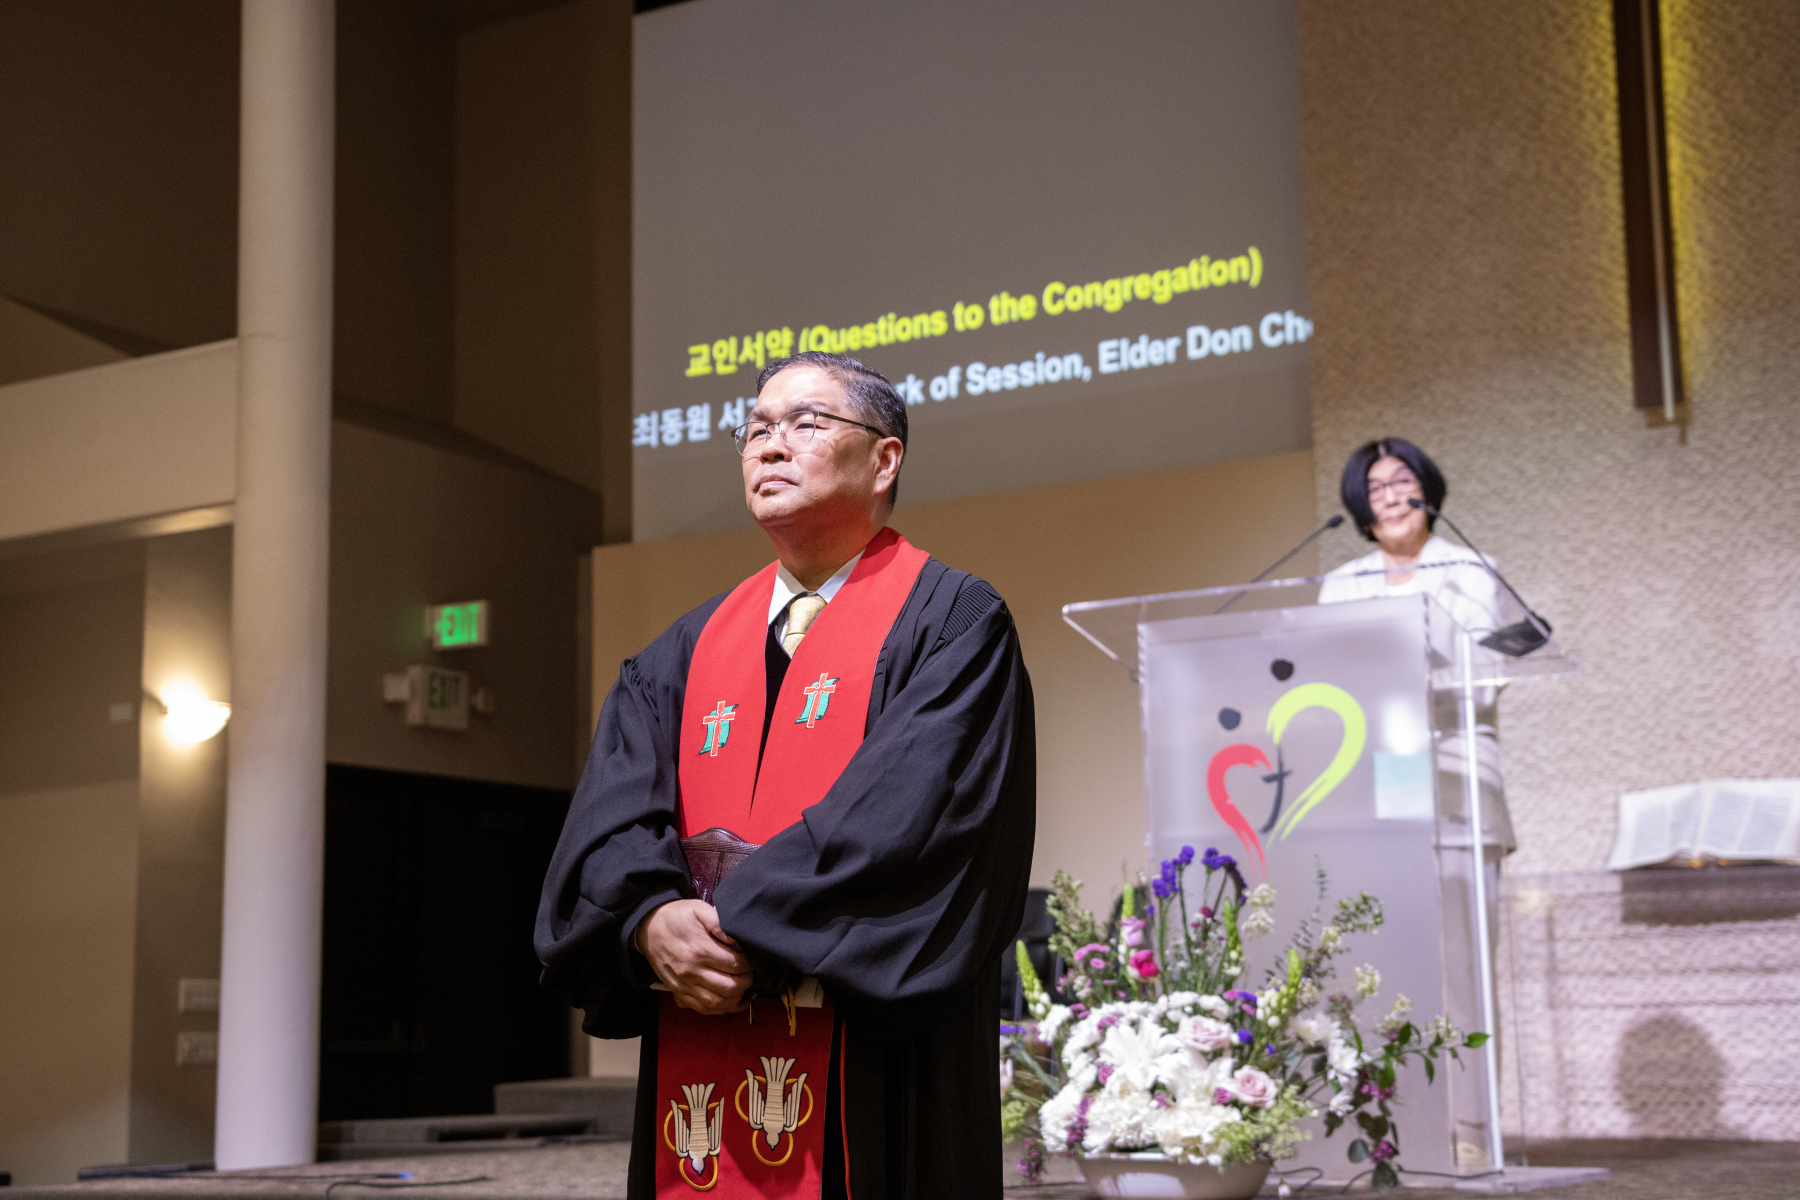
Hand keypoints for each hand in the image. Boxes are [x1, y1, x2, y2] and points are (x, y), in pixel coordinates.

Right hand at [639, 900, 752, 1014]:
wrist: (648, 928)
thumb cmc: (676, 917)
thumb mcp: (698, 909)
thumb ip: (719, 921)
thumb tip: (736, 937)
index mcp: (700, 950)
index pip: (735, 965)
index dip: (748, 964)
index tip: (751, 959)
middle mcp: (692, 972)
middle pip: (729, 987)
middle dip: (746, 982)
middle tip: (749, 974)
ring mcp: (684, 985)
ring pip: (717, 1003)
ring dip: (735, 999)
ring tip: (743, 989)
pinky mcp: (678, 993)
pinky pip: (702, 1009)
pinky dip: (719, 1009)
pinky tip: (729, 1001)